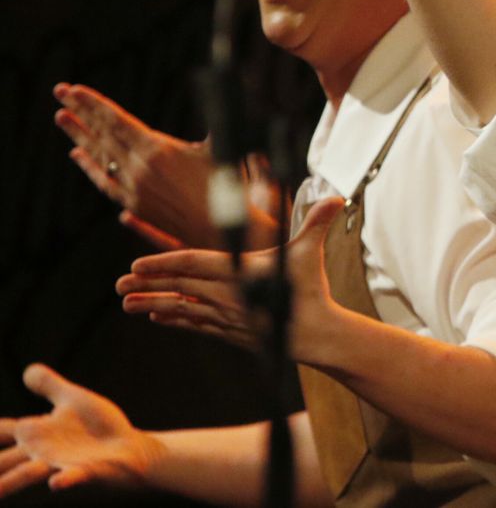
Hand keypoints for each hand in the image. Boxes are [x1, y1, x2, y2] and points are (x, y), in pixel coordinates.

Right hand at [0, 365, 160, 495]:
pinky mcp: (86, 472)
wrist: (132, 449)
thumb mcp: (72, 400)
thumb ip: (50, 386)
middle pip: (2, 461)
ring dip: (7, 483)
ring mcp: (61, 464)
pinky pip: (72, 477)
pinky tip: (55, 481)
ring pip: (25, 475)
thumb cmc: (101, 428)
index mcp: (35, 434)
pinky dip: (63, 480)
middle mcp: (40, 453)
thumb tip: (27, 369)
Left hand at [54, 82, 218, 247]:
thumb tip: (224, 85)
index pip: (116, 120)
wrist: (220, 231)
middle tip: (59, 91)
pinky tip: (78, 154)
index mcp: (158, 150)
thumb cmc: (227, 186)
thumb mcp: (221, 147)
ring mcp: (133, 188)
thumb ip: (216, 117)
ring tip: (62, 117)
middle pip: (102, 134)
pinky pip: (104, 181)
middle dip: (80, 111)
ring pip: (99, 156)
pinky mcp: (134, 204)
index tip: (73, 89)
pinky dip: (89, 165)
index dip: (93, 103)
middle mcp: (139, 168)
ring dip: (79, 135)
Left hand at [117, 197, 345, 360]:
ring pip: (182, 308)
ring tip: (126, 303)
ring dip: (152, 304)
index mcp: (240, 273)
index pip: (194, 265)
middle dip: (147, 285)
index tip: (137, 265)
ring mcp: (226, 316)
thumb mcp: (311, 253)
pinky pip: (195, 323)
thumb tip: (337, 199)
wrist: (316, 336)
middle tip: (118, 284)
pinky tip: (157, 316)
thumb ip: (317, 223)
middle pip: (179, 287)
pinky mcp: (230, 331)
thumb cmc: (312, 291)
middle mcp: (227, 296)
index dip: (164, 264)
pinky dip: (174, 319)